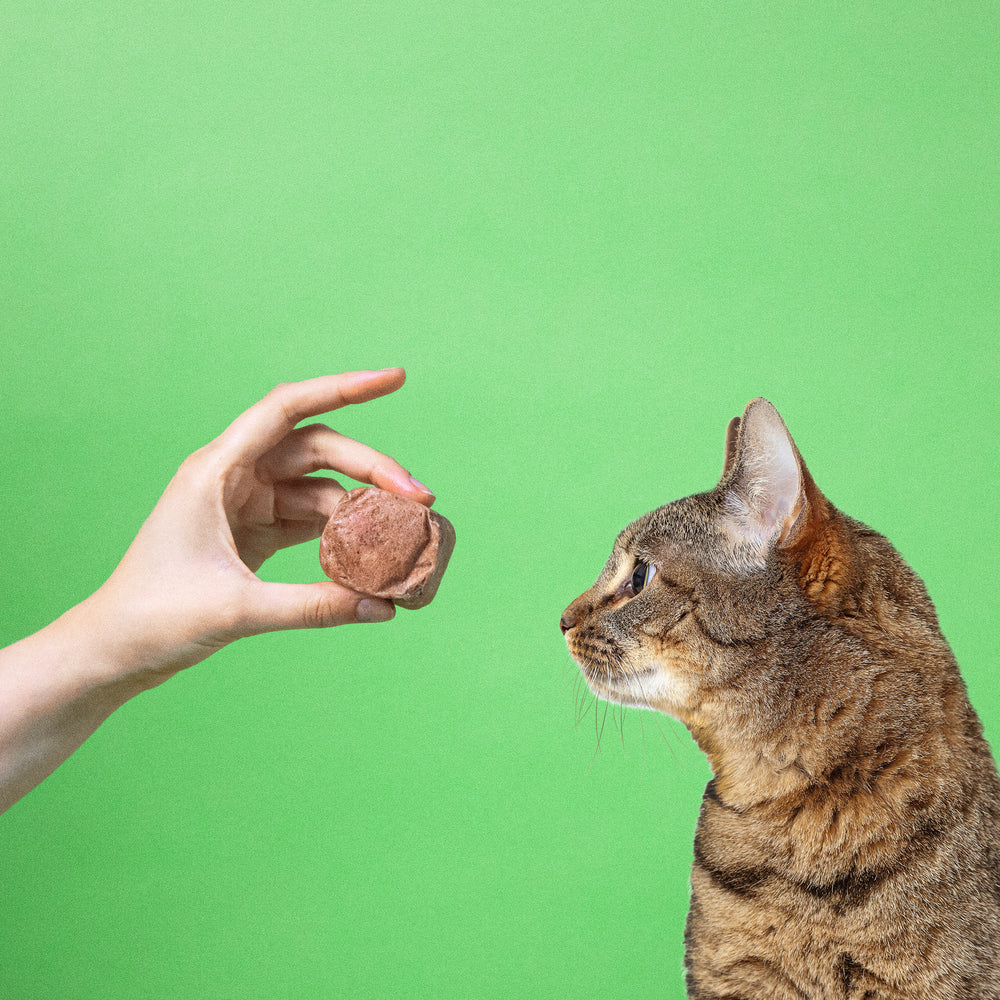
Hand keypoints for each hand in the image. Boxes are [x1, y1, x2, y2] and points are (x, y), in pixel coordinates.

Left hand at [87, 368, 433, 683]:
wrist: (114, 650)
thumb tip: (382, 607)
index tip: (395, 379)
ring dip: (360, 503)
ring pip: (318, 485)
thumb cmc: (154, 618)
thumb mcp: (237, 609)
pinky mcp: (253, 531)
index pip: (288, 407)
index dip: (344, 387)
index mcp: (216, 469)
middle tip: (420, 497)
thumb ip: (313, 605)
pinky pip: (310, 518)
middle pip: (317, 450)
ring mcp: (244, 503)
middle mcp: (233, 475)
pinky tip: (370, 548)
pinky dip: (341, 530)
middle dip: (371, 468)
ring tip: (403, 531)